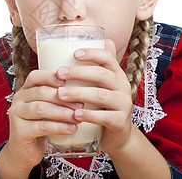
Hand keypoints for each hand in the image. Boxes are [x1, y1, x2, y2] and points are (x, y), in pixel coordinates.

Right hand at [0, 69, 81, 175]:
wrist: (23, 152)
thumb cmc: (39, 126)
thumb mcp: (45, 109)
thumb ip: (55, 98)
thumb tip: (81, 91)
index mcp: (24, 90)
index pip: (35, 77)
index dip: (50, 76)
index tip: (67, 81)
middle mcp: (18, 100)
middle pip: (40, 92)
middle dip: (63, 98)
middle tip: (81, 104)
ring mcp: (16, 115)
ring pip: (41, 109)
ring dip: (62, 112)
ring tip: (78, 117)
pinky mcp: (20, 131)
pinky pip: (42, 126)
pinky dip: (59, 127)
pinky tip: (71, 129)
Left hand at [54, 39, 133, 154]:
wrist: (118, 134)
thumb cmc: (103, 105)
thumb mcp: (100, 85)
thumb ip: (92, 68)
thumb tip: (75, 46)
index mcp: (116, 74)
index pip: (107, 57)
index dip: (92, 53)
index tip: (74, 53)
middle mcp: (122, 86)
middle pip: (101, 74)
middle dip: (78, 73)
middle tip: (59, 73)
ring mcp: (123, 104)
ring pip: (100, 95)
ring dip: (78, 93)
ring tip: (60, 94)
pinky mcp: (120, 122)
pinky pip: (105, 117)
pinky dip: (89, 115)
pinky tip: (75, 114)